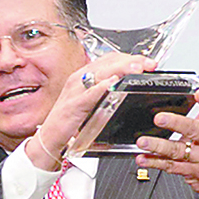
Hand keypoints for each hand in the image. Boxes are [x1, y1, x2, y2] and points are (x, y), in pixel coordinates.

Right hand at [26, 53, 157, 170]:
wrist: (49, 140)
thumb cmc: (69, 123)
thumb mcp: (91, 104)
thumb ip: (105, 93)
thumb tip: (124, 86)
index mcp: (84, 77)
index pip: (110, 59)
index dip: (130, 58)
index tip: (147, 63)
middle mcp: (78, 79)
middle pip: (108, 62)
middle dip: (131, 61)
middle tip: (148, 64)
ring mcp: (74, 91)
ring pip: (100, 73)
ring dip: (121, 69)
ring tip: (137, 68)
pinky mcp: (72, 106)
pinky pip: (88, 94)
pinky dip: (101, 87)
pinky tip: (112, 84)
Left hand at [135, 88, 198, 198]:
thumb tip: (198, 101)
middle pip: (195, 131)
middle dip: (175, 123)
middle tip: (160, 118)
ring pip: (178, 151)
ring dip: (157, 145)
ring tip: (143, 141)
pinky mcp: (193, 174)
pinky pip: (171, 166)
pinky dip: (155, 162)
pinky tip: (143, 159)